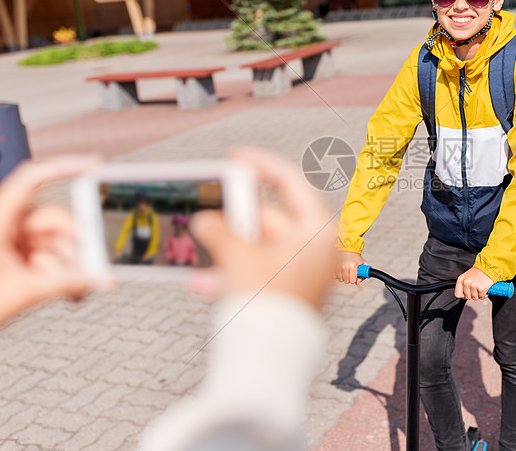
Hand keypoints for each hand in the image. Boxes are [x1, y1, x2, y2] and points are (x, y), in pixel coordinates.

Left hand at [0, 156, 97, 342]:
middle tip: (91, 267)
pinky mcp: (19, 256)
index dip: (64, 166)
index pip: (32, 178)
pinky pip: (51, 256)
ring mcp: (12, 241)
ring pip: (57, 241)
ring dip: (70, 265)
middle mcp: (5, 225)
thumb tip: (102, 280)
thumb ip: (66, 283)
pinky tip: (73, 292)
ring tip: (76, 291)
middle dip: (75, 244)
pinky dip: (63, 273)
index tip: (94, 166)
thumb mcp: (22, 293)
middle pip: (55, 219)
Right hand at [190, 148, 338, 310]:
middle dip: (234, 219)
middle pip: (270, 219)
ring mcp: (305, 273)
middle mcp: (316, 248)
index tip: (235, 156)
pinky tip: (199, 281)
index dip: (260, 165)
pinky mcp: (291, 295)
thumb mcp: (236, 255)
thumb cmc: (265, 301)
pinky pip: (259, 274)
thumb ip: (218, 230)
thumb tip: (204, 221)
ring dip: (228, 248)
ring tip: (198, 244)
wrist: (271, 360)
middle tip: (207, 211)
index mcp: (317, 228)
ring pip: (261, 248)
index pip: (290, 182)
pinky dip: (232, 274)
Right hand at [336, 251, 363, 284]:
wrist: (348, 249)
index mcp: (353, 266)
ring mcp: (338, 266)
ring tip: (345, 273)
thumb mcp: (363, 264)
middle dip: (349, 279)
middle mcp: (345, 266)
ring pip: (340, 279)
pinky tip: (340, 272)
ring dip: (343, 278)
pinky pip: (334, 276)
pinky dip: (337, 275)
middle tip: (350, 274)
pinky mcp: (334, 266)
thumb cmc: (356, 257)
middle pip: (346, 281)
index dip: (354, 280)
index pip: (352, 281)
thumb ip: (364, 274)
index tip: (354, 277)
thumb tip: (357, 283)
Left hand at [455, 267, 494, 300]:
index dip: (463, 295)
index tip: (467, 293)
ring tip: (480, 288)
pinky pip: (481, 297)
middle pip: (467, 297)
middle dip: (472, 295)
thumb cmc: (478, 272)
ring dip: (479, 295)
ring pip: (474, 298)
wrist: (488, 268)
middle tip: (476, 289)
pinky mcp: (481, 289)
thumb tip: (463, 297)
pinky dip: (484, 295)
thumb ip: (463, 286)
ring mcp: (473, 286)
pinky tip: (485, 289)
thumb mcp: (467, 277)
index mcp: (461, 279)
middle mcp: (466, 282)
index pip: (457, 294)